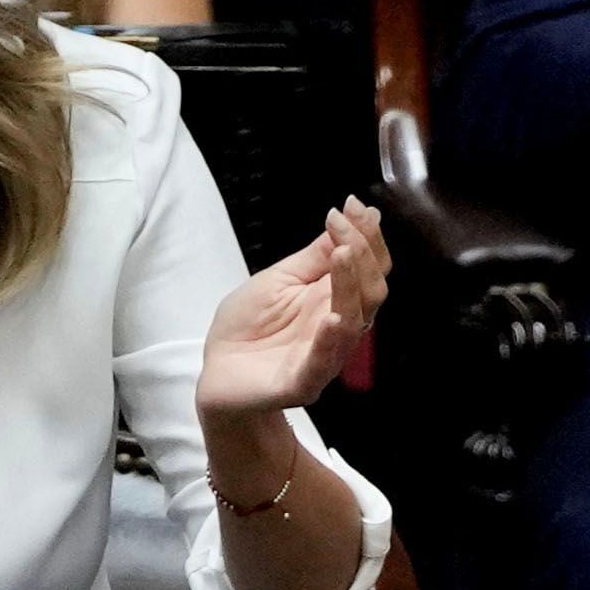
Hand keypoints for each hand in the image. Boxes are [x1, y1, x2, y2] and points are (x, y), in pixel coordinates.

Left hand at [197, 199, 386, 427]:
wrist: (217, 370)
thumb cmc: (248, 325)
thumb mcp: (280, 278)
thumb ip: (316, 255)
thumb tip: (351, 215)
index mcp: (335, 299)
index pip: (370, 267)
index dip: (368, 236)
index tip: (353, 205)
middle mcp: (338, 327)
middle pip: (372, 291)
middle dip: (363, 254)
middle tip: (342, 226)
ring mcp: (324, 357)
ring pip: (353, 322)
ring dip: (351, 286)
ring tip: (343, 254)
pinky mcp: (301, 383)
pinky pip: (322, 363)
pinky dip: (330, 341)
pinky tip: (333, 318)